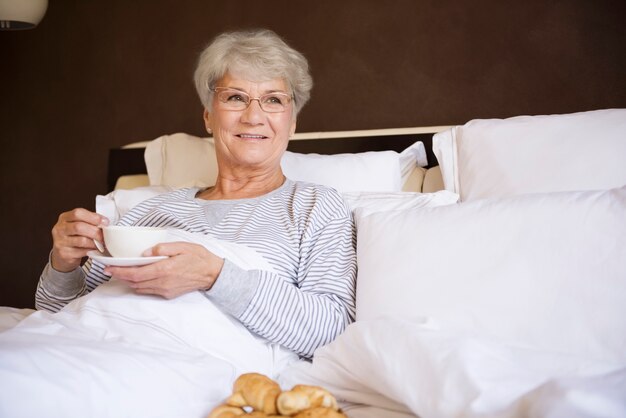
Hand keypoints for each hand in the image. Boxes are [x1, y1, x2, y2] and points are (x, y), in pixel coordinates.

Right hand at [51, 208, 108, 271]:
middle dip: (95, 232)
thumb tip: (105, 223)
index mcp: (64, 218)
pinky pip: (82, 251)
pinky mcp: (64, 254)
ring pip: (82, 240)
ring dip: (95, 242)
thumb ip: (90, 222)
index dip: (94, 217)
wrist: (63, 254)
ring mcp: (60, 242)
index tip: (105, 222)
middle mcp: (60, 229)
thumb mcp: (79, 225)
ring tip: (101, 244)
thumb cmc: (74, 237)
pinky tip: (95, 250)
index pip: (77, 213)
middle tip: (104, 236)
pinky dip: (91, 250)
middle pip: (79, 227)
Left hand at [104, 242, 224, 298]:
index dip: (119, 272)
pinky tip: (138, 278)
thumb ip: (162, 248)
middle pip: (134, 282)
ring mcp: (165, 290)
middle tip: (109, 270)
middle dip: (120, 276)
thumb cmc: (198, 257)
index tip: (109, 268)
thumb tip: (144, 252)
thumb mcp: (182, 246)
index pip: (135, 273)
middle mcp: (163, 282)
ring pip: (140, 288)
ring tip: (121, 273)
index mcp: (165, 269)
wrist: (212, 274)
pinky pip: (148, 291)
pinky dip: (139, 285)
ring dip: (129, 281)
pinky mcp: (168, 294)